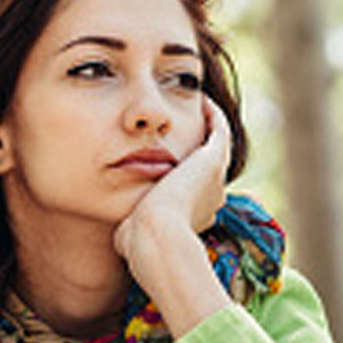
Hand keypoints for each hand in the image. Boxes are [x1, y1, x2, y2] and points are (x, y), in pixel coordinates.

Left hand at [112, 99, 232, 337]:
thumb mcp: (133, 237)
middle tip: (186, 129)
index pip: (195, 195)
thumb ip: (130, 230)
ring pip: (219, 147)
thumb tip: (123, 233)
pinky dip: (213, 114)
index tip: (168, 166)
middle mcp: (212, 198)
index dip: (184, 180)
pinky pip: (220, 129)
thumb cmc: (139, 244)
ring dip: (209, 127)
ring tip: (198, 107)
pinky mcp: (214, 159)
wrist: (156, 236)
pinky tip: (200, 98)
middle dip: (197, 151)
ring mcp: (216, 178)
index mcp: (195, 217)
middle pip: (210, 170)